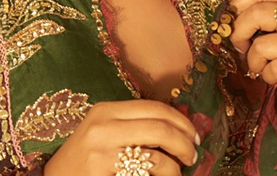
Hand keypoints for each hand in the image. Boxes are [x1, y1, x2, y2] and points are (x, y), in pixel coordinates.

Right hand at [42, 99, 198, 175]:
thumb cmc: (83, 158)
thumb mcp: (103, 131)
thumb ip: (133, 124)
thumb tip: (179, 127)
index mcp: (106, 110)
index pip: (155, 108)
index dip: (181, 122)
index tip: (193, 135)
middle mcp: (103, 126)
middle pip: (159, 128)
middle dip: (184, 142)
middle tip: (192, 154)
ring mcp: (100, 152)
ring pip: (155, 156)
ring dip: (175, 166)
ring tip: (179, 171)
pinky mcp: (101, 173)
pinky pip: (144, 174)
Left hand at [228, 0, 276, 116]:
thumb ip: (271, 18)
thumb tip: (232, 17)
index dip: (239, 2)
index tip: (230, 19)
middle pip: (257, 13)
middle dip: (239, 34)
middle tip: (241, 47)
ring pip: (262, 45)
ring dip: (255, 62)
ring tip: (264, 67)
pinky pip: (274, 68)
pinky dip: (268, 76)